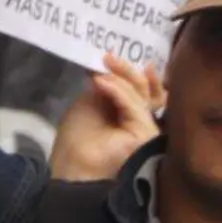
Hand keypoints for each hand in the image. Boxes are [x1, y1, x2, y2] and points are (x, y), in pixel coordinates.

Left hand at [50, 53, 164, 181]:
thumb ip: (107, 88)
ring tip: (99, 75)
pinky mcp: (146, 135)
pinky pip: (135, 108)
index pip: (142, 90)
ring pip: (142, 96)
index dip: (131, 73)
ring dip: (120, 79)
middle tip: (109, 58)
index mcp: (130, 113)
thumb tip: (111, 69)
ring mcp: (148, 129)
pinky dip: (117, 92)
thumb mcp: (91, 102)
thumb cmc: (77, 137)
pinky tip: (100, 83)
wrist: (73, 165)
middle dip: (128, 71)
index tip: (111, 56)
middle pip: (146, 90)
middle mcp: (143, 121)